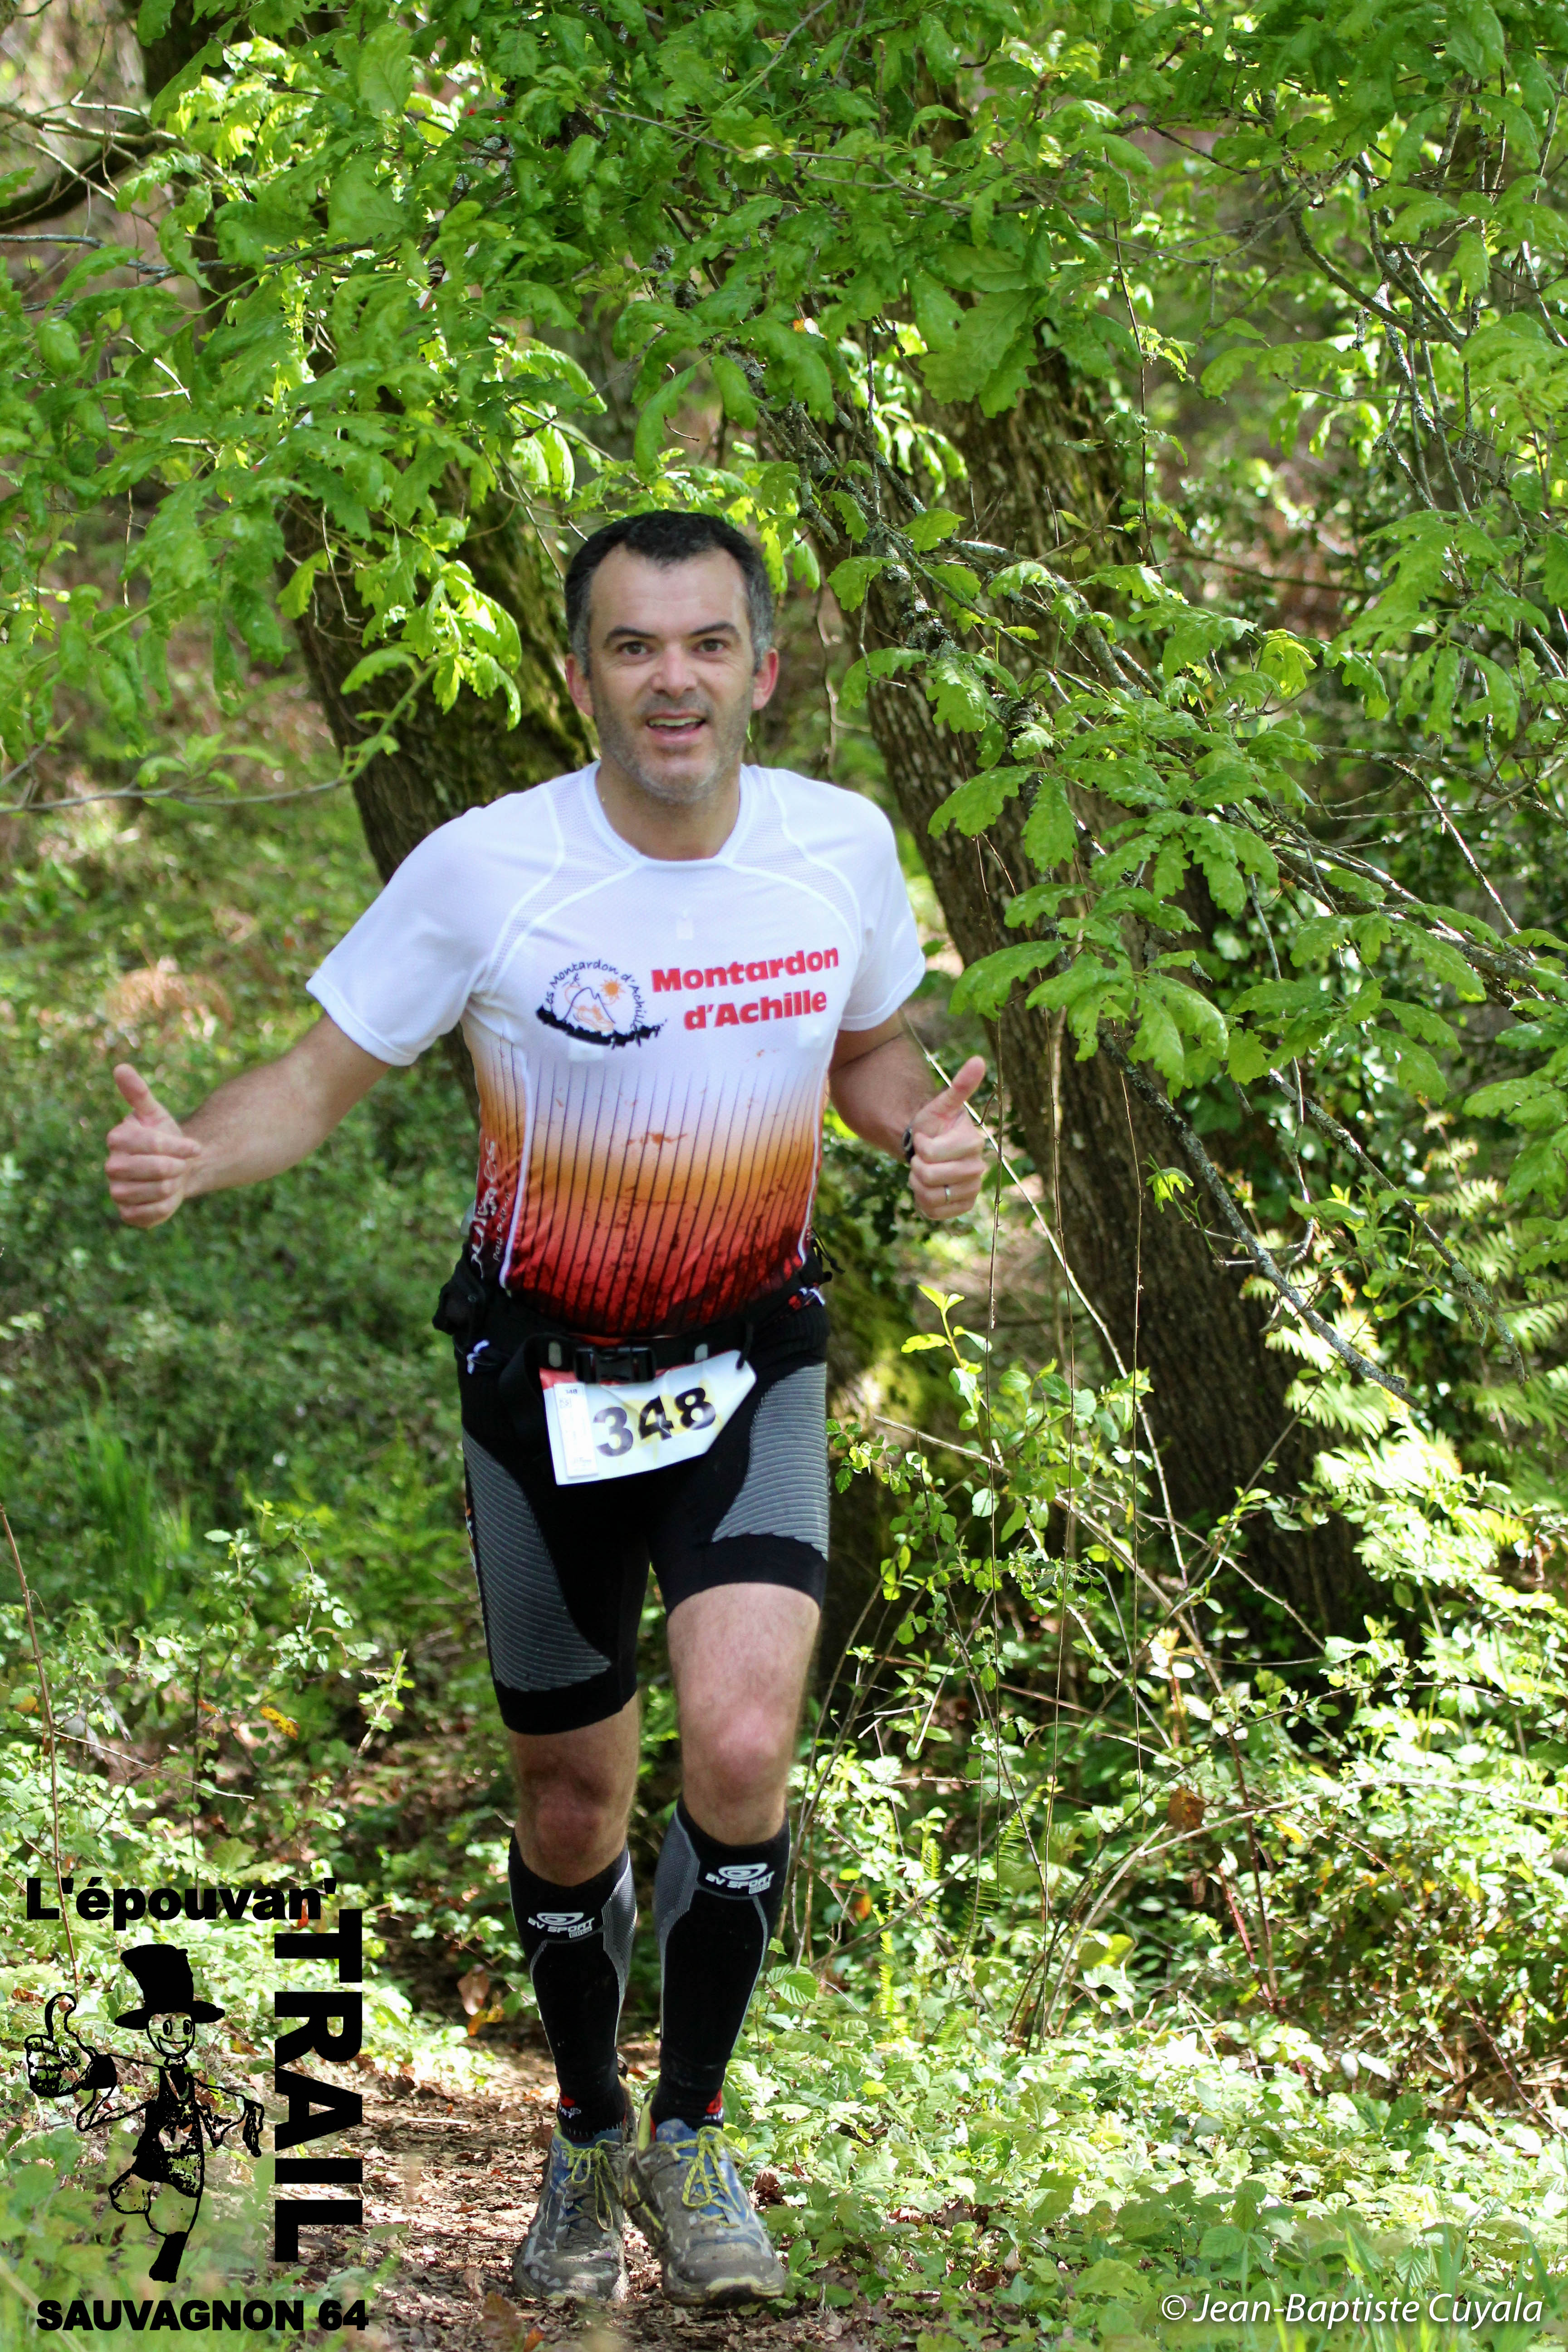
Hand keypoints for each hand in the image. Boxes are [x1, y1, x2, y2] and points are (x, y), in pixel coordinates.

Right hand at [105, 1064, 200, 1227]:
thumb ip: (139, 1093)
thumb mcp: (155, 1113)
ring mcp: (117, 1191)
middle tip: (179, 1164)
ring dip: (175, 1184)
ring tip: (171, 1178)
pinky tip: (166, 1195)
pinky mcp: (126, 1214)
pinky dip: (168, 1205)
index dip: (181, 1147)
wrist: (172, 1167)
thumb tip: (121, 1068)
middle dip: (178, 1166)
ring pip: (160, 1191)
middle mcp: (111, 1166)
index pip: (156, 1144)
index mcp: (117, 1138)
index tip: (194, 1147)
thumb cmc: (163, 1136)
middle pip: (159, 1169)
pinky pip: (154, 1213)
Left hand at [908, 1056, 986, 1220]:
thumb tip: (979, 1060)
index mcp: (973, 1143)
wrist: (931, 1149)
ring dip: (917, 1183)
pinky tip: (928, 1188)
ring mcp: (972, 1190)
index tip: (925, 1139)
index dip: (921, 1147)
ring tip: (923, 1172)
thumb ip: (960, 1086)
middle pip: (928, 1175)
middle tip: (921, 1157)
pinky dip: (922, 1201)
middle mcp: (978, 1169)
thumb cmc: (935, 1125)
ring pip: (930, 1196)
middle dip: (916, 1166)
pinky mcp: (963, 1207)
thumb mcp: (942, 1105)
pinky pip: (933, 1212)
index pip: (931, 1153)